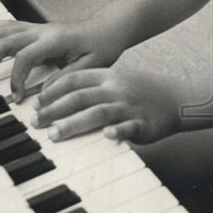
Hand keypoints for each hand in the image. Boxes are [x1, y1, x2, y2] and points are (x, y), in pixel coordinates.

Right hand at [0, 19, 123, 101]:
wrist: (109, 28)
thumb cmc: (103, 47)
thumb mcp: (91, 66)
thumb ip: (67, 78)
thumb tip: (43, 94)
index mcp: (55, 40)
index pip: (24, 56)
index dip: (16, 77)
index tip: (16, 98)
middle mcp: (42, 31)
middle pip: (5, 42)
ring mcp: (37, 28)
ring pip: (3, 33)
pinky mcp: (36, 29)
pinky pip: (10, 25)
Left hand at [33, 65, 182, 144]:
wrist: (177, 99)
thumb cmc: (142, 92)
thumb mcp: (117, 80)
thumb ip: (92, 86)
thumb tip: (58, 98)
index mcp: (109, 76)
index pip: (74, 79)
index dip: (52, 91)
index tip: (36, 103)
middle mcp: (117, 88)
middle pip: (80, 97)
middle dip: (54, 110)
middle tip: (36, 122)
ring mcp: (130, 106)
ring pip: (98, 113)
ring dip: (74, 124)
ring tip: (54, 135)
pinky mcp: (143, 123)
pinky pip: (129, 127)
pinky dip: (117, 131)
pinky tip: (106, 136)